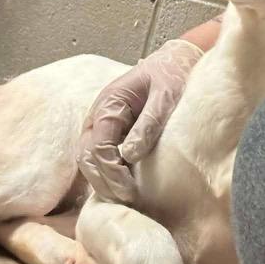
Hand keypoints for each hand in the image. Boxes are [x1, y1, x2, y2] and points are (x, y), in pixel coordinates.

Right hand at [78, 39, 203, 202]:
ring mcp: (102, 126)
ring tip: (125, 201)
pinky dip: (108, 176)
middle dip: (104, 182)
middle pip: (87, 156)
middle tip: (127, 201)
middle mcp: (99, 116)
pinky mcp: (112, 135)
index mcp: (108, 103)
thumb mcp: (166, 95)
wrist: (176, 62)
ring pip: (89, 161)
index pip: (97, 145)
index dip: (110, 171)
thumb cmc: (172, 75)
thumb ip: (149, 123)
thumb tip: (130, 155)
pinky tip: (123, 190)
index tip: (129, 189)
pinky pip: (101, 159)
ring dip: (103, 182)